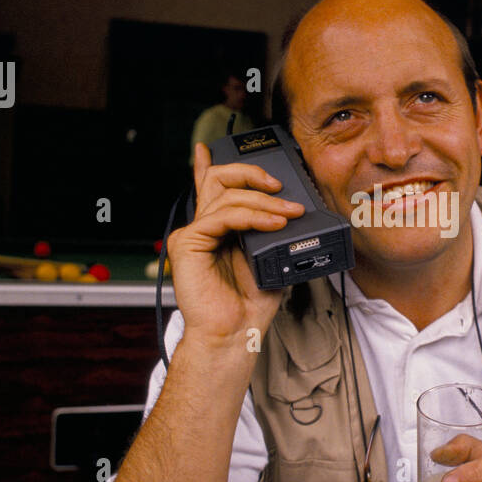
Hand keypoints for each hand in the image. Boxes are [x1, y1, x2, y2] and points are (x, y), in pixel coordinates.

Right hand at [167, 142, 305, 352]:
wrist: (234, 334)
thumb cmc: (249, 304)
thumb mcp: (270, 259)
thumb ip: (271, 233)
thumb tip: (292, 212)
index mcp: (217, 230)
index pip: (210, 189)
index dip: (207, 164)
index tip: (209, 147)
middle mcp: (202, 227)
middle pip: (218, 179)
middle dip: (251, 174)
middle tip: (279, 186)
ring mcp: (192, 234)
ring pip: (225, 194)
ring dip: (263, 200)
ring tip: (289, 213)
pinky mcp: (188, 243)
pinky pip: (222, 216)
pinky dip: (252, 216)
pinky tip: (273, 223)